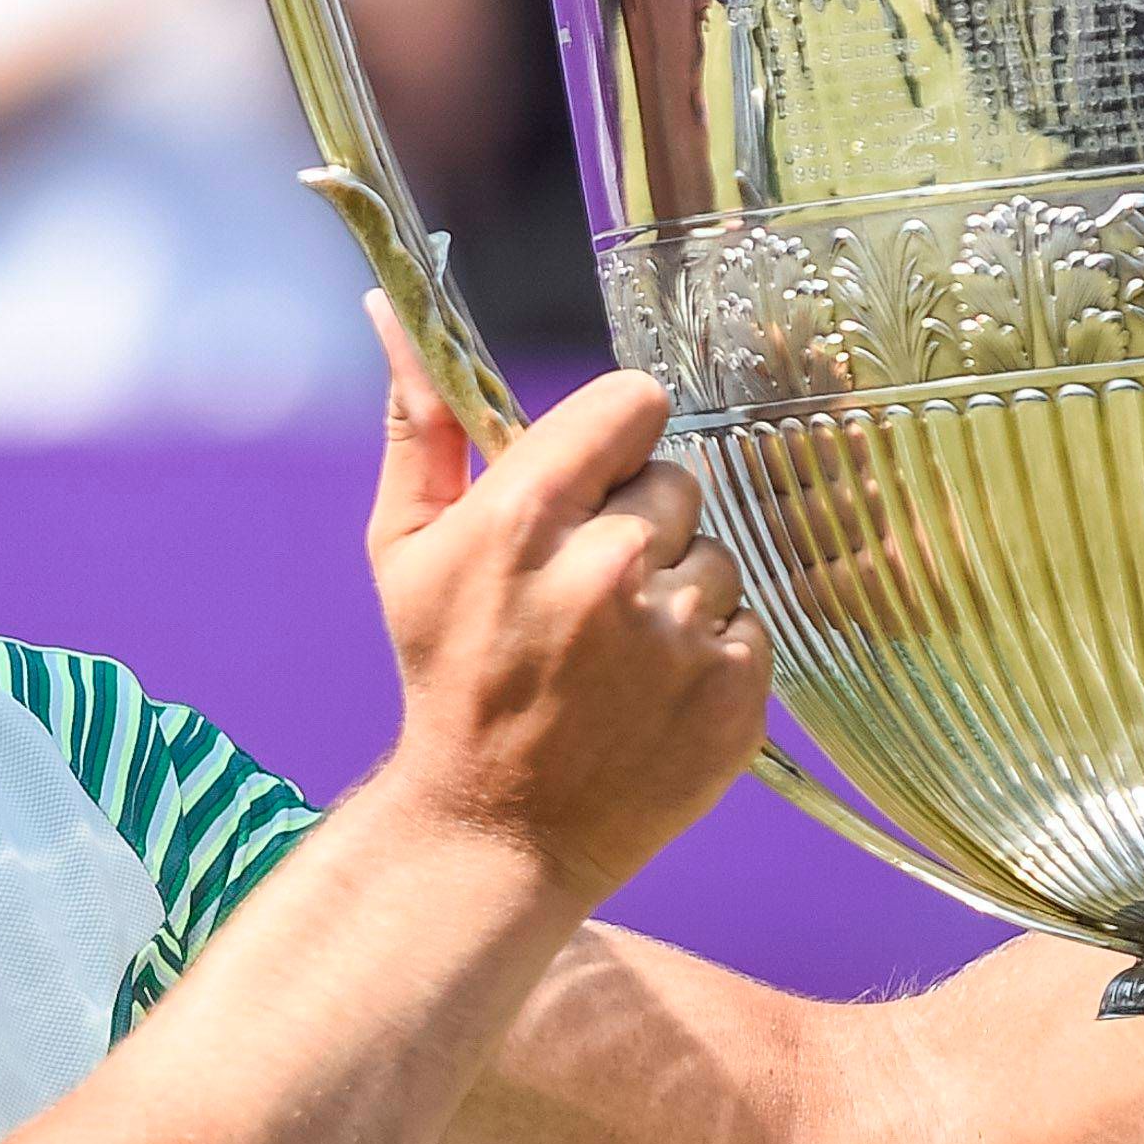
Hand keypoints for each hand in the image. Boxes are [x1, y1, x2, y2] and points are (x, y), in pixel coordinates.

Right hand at [359, 299, 773, 905]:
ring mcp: (678, 637)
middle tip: (587, 588)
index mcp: (526, 518)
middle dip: (637, 521)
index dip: (615, 438)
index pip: (634, 404)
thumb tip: (394, 313)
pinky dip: (711, 651)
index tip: (593, 479)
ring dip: (676, 590)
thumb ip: (421, 426)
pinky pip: (749, 622)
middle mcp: (608, 569)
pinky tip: (653, 690)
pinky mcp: (734, 695)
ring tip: (618, 648)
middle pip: (675, 480)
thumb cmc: (446, 676)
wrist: (496, 829)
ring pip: (714, 554)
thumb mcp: (405, 548)